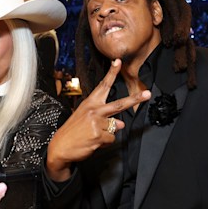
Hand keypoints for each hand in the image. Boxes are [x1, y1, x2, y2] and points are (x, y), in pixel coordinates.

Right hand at [46, 59, 150, 181]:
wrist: (60, 147)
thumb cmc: (72, 132)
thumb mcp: (85, 120)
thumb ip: (104, 119)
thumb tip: (121, 124)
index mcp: (90, 103)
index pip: (103, 86)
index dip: (111, 73)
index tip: (118, 62)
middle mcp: (94, 110)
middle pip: (119, 104)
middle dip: (135, 99)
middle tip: (147, 94)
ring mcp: (96, 123)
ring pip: (115, 128)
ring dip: (107, 134)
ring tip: (92, 136)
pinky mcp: (98, 135)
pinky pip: (111, 139)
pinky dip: (104, 143)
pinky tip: (93, 142)